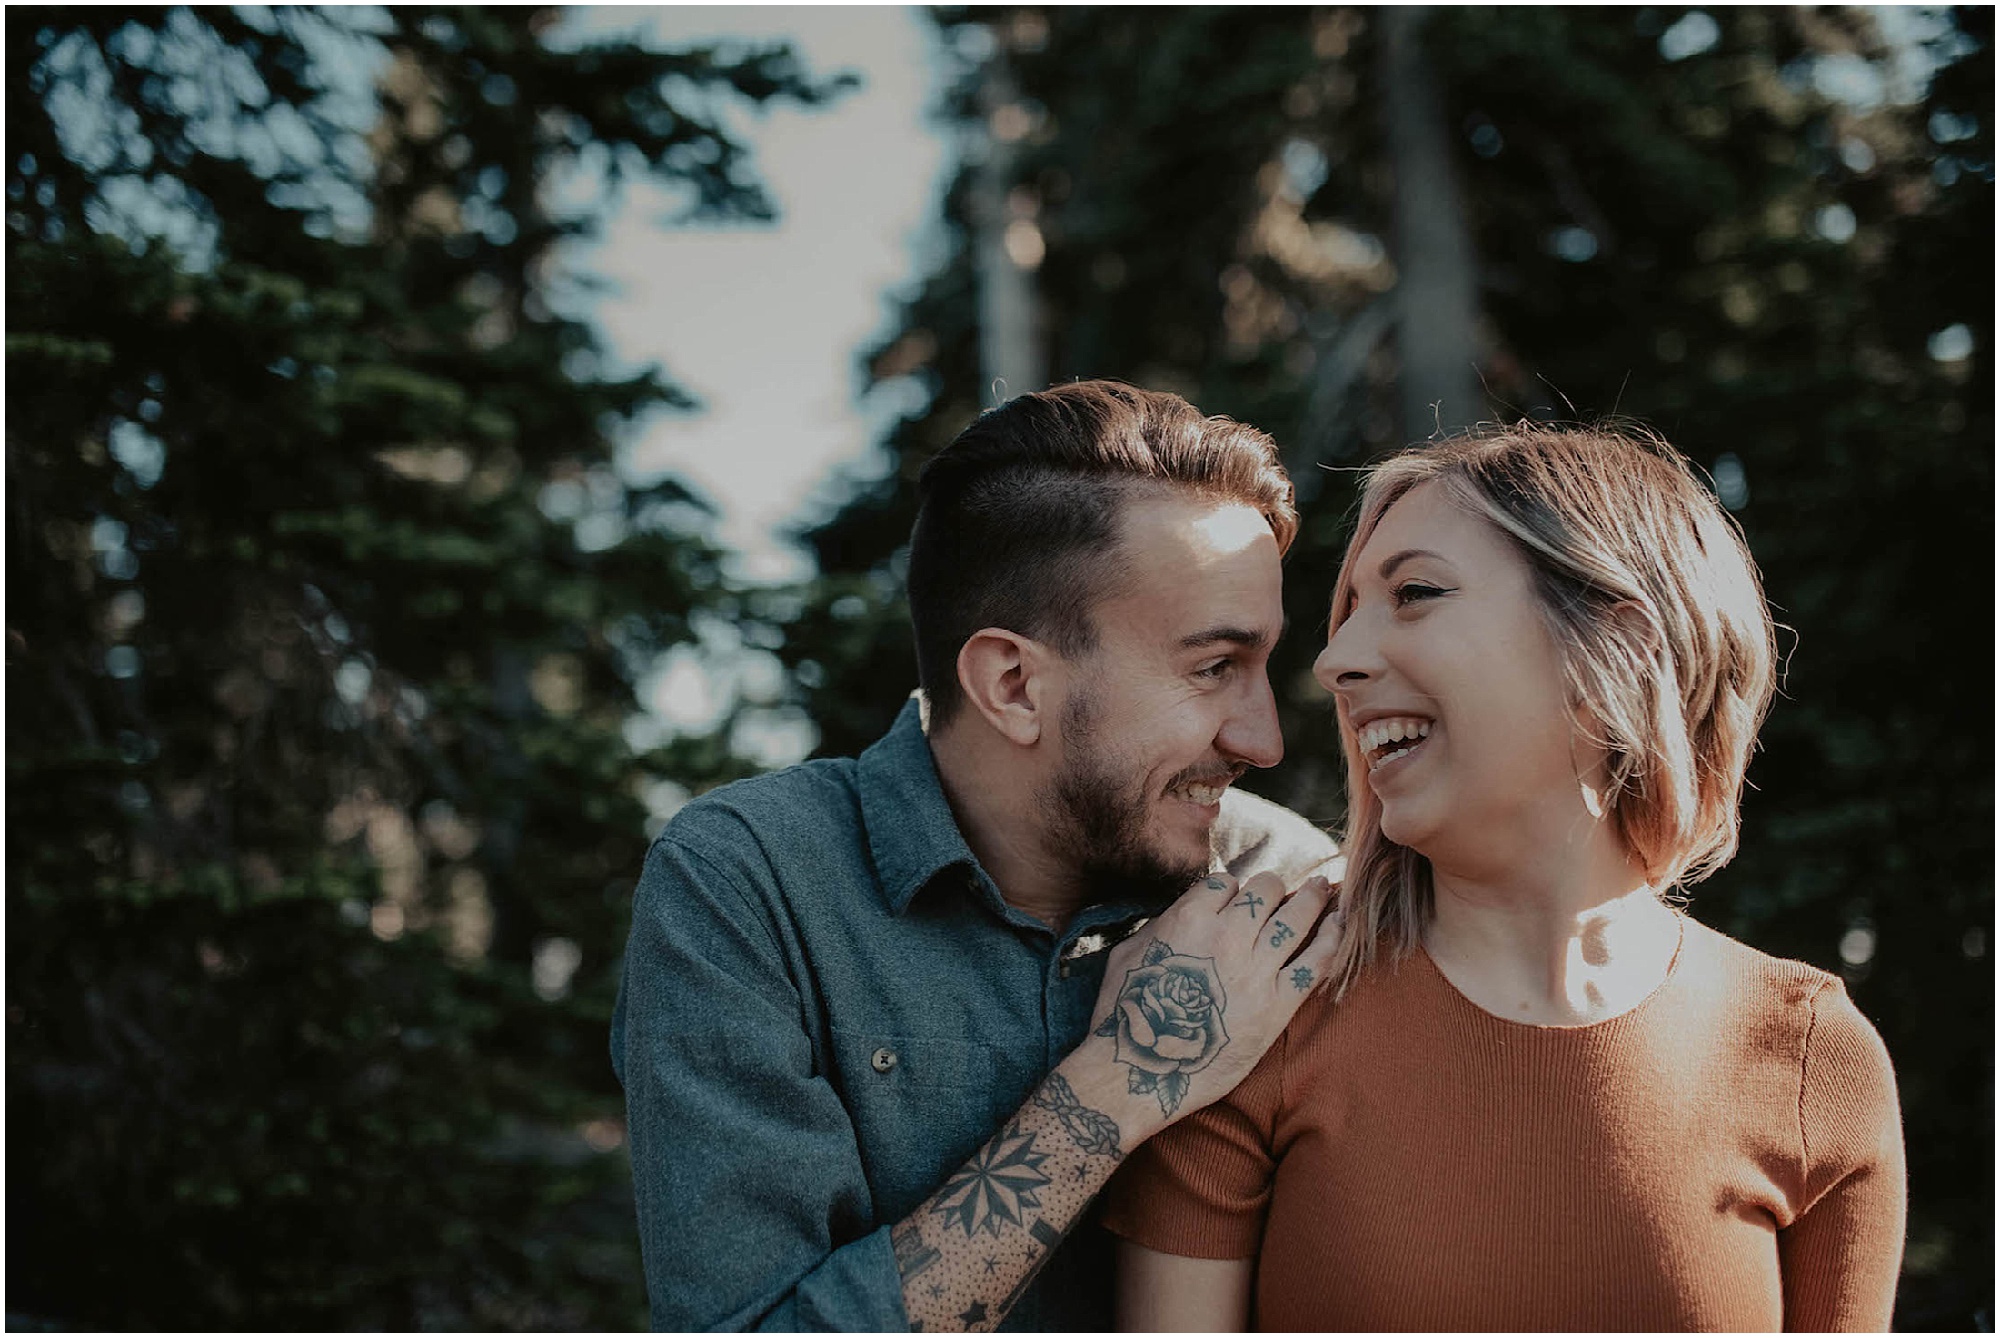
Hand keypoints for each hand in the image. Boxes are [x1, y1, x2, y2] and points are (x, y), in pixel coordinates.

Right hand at [1071, 870, 1337, 1137]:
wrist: (1138, 1072)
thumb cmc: (1123, 1015)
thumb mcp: (1128, 953)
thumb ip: (1162, 925)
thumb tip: (1183, 913)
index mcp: (1189, 919)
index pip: (1225, 883)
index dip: (1232, 890)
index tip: (1237, 900)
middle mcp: (1227, 937)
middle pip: (1266, 891)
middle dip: (1273, 889)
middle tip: (1283, 892)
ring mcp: (1256, 971)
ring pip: (1297, 917)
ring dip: (1313, 897)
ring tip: (1326, 888)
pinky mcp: (1276, 1006)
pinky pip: (1315, 963)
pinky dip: (1332, 939)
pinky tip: (1340, 925)